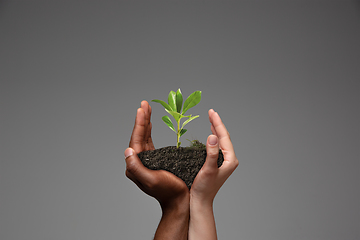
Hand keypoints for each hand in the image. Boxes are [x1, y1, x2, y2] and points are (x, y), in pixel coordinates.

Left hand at [125, 101, 188, 238]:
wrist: (179, 200)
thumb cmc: (168, 190)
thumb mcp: (151, 180)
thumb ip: (137, 167)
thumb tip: (127, 151)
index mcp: (135, 165)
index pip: (136, 140)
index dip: (139, 124)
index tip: (142, 109)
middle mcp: (138, 161)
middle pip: (139, 136)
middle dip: (142, 119)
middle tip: (144, 104)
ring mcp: (146, 160)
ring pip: (144, 137)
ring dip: (145, 122)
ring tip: (147, 108)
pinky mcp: (154, 159)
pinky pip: (149, 141)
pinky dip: (149, 131)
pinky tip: (150, 124)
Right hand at [188, 109, 237, 239]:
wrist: (200, 201)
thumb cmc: (204, 188)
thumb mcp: (208, 170)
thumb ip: (211, 153)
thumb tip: (212, 136)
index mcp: (230, 160)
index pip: (224, 137)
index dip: (217, 123)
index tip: (211, 112)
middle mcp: (229, 160)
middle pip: (224, 137)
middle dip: (217, 124)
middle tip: (211, 112)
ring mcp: (223, 161)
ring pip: (221, 141)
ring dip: (215, 129)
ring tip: (211, 119)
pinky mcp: (217, 163)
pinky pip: (216, 146)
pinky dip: (213, 137)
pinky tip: (210, 134)